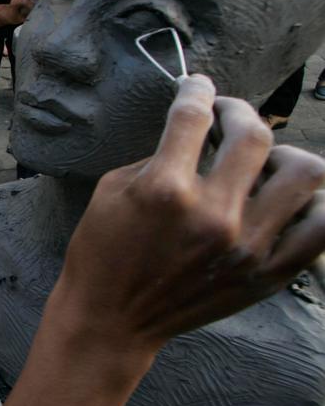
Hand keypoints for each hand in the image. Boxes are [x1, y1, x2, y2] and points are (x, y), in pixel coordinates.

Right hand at [51, 75, 324, 352]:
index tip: (198, 85)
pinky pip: (321, 227)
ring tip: (265, 161)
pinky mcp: (268, 273)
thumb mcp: (113, 190)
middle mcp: (212, 214)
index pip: (194, 116)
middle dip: (240, 111)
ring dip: (284, 154)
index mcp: (164, 189)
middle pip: (254, 135)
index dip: (197, 89)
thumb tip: (197, 135)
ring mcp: (247, 246)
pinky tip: (287, 199)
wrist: (112, 320)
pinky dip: (313, 204)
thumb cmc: (102, 251)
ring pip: (304, 172)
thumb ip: (159, 158)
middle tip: (228, 115)